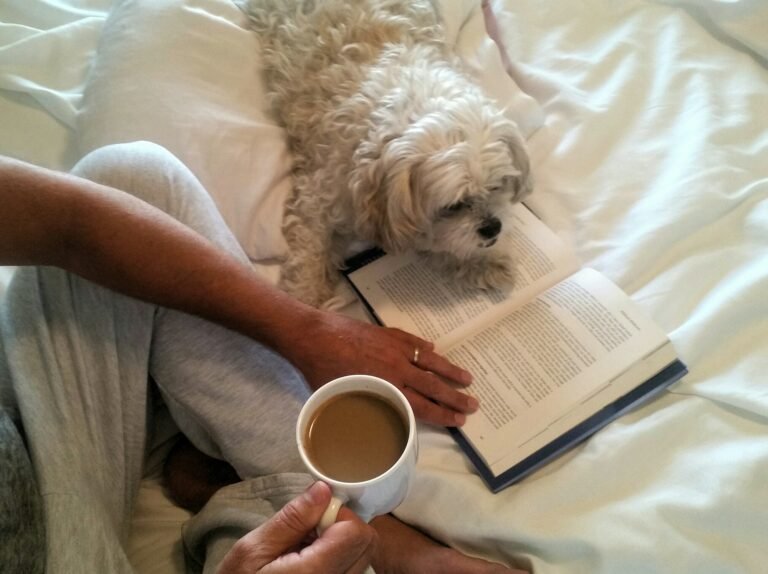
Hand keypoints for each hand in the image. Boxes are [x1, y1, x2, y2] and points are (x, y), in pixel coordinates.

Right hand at [217, 481, 375, 573]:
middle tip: (309, 531)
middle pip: (367, 542)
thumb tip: (323, 489)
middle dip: (343, 526)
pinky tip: (311, 560)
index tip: (313, 516)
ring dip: (343, 542)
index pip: (356, 532)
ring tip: (307, 548)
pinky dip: (340, 557)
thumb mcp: (252, 550)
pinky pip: (354, 568)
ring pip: (364, 554)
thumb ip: (291, 519)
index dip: (338, 514)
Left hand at [283, 311, 478, 426]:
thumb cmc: (322, 373)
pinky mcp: (388, 333)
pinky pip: (413, 341)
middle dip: (455, 397)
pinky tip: (434, 350)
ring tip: (467, 378)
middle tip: (474, 404)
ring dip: (450, 371)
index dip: (443, 414)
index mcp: (388, 389)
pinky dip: (425, 347)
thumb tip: (364, 432)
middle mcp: (397, 370)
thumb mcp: (340, 401)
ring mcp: (395, 349)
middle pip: (434, 386)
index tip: (460, 420)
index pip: (423, 406)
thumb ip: (360, 414)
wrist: (314, 337)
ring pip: (430, 362)